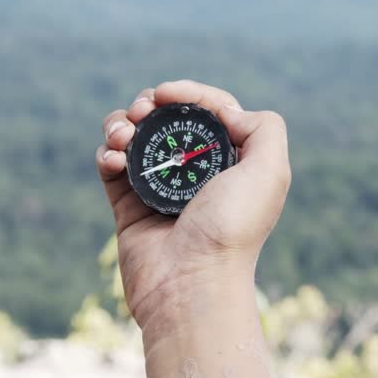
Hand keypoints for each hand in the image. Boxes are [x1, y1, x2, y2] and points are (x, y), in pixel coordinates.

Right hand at [95, 80, 290, 328]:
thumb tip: (225, 111)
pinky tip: (112, 158)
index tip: (164, 93)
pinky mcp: (128, 207)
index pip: (208, 111)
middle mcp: (195, 174)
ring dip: (120, 124)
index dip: (186, 93)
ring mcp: (159, 189)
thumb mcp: (270, 172)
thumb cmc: (231, 230)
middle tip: (141, 111)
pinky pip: (111, 167)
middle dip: (148, 106)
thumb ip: (264, 128)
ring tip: (120, 135)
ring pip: (134, 139)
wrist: (190, 284)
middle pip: (165, 120)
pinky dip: (106, 154)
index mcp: (230, 163)